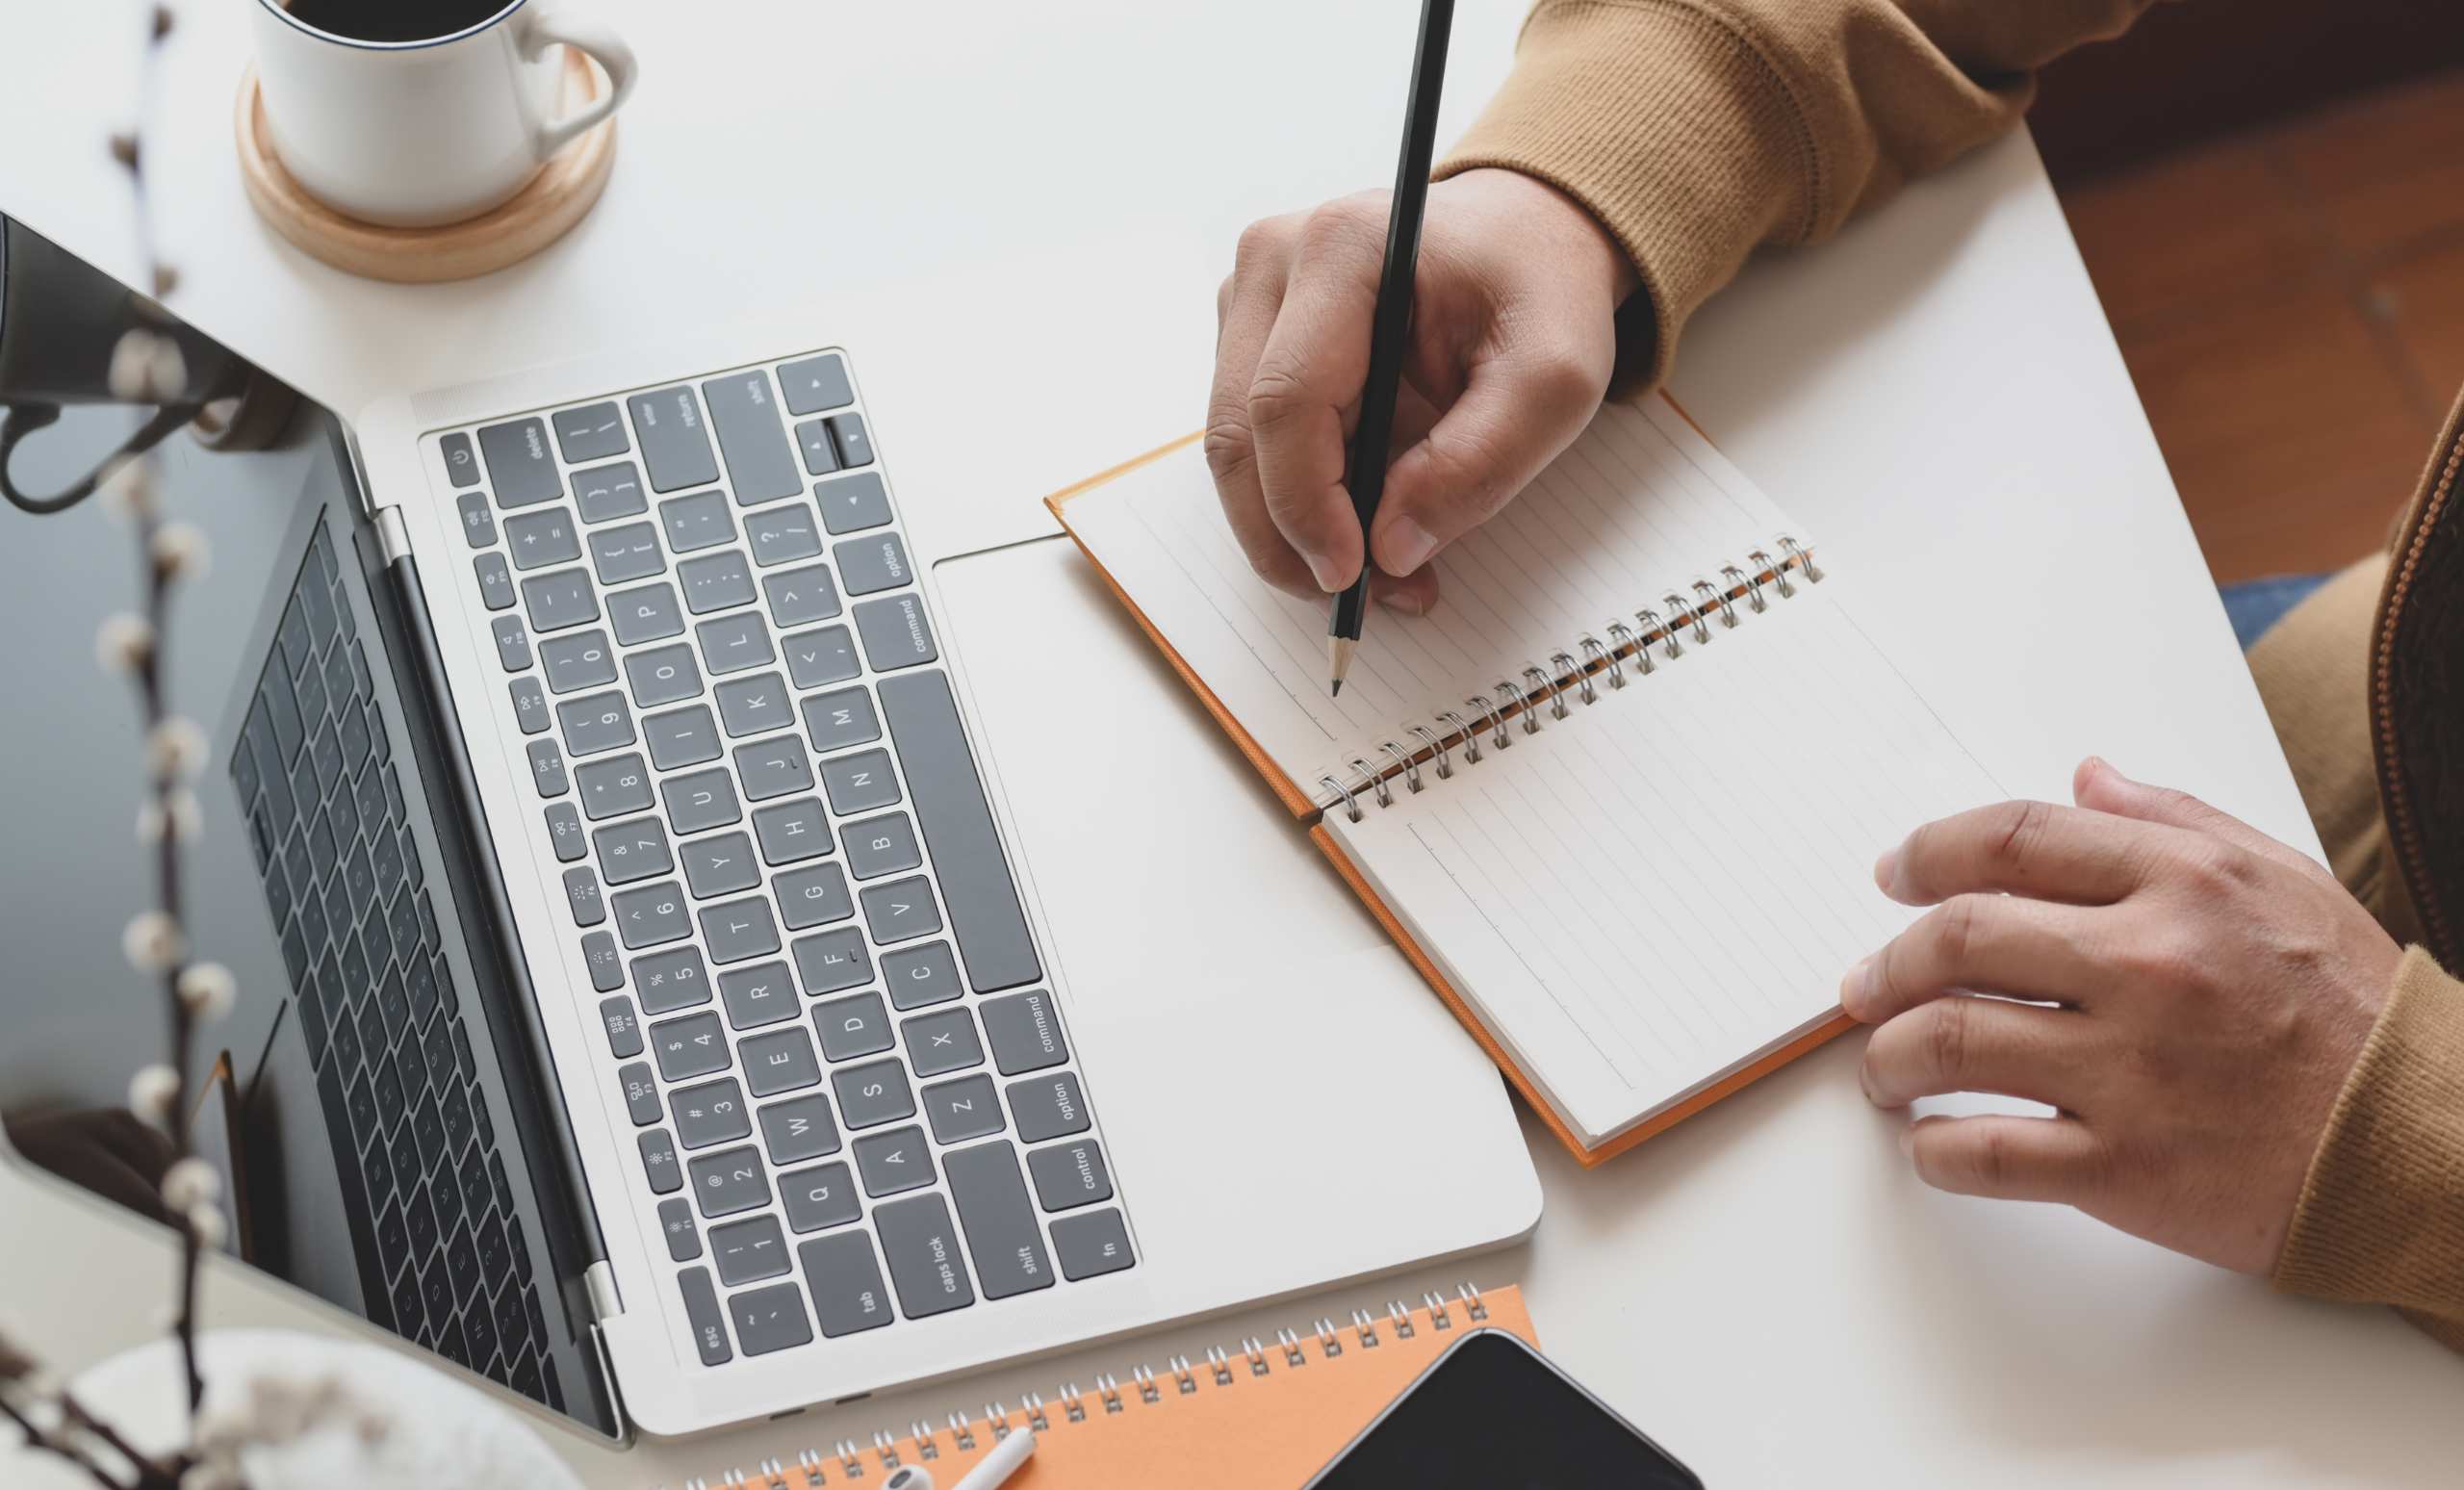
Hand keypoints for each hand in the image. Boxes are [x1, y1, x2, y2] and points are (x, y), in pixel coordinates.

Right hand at [1206, 168, 1634, 611]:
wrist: (1525, 237)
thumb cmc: (1539, 293)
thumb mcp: (1555, 379)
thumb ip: (1480, 463)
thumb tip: (1391, 550)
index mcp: (1342, 249)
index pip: (1285, 401)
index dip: (1306, 505)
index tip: (1352, 577)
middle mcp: (1273, 262)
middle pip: (1239, 435)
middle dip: (1289, 538)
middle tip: (1361, 599)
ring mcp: (1250, 296)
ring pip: (1236, 448)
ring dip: (1291, 531)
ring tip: (1380, 572)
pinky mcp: (1250, 334)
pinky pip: (1252, 441)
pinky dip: (1297, 502)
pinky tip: (1361, 523)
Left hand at [1844, 757, 2400, 1274]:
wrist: (2428, 1145)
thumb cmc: (2354, 1012)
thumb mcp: (2281, 881)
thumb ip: (2173, 822)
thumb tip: (2085, 779)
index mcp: (2181, 884)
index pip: (2010, 841)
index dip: (1928, 853)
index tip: (1893, 875)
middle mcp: (2147, 965)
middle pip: (1956, 938)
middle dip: (1886, 962)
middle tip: (1862, 984)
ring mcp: (2131, 1069)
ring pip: (1949, 1042)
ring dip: (1888, 1054)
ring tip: (1880, 1066)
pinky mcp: (2126, 1167)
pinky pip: (1985, 1152)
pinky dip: (1933, 1150)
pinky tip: (1926, 1142)